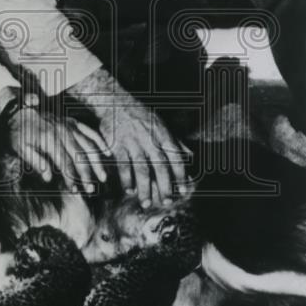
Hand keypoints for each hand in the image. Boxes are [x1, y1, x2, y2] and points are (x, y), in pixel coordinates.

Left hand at [6, 105, 109, 193]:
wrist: (17, 111)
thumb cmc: (18, 133)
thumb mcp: (21, 148)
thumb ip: (36, 162)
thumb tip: (49, 178)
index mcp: (49, 139)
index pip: (64, 162)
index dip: (70, 177)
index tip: (75, 190)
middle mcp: (62, 131)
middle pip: (79, 156)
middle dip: (86, 174)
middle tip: (91, 189)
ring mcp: (70, 125)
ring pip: (88, 145)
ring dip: (97, 162)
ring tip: (103, 177)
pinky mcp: (73, 121)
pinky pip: (90, 131)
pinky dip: (100, 142)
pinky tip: (107, 153)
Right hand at [68, 68, 189, 208]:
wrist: (115, 102)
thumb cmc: (140, 114)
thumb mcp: (161, 123)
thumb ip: (175, 141)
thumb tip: (190, 155)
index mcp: (162, 134)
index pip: (175, 157)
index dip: (180, 174)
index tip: (184, 190)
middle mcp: (149, 139)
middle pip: (160, 166)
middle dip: (164, 186)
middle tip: (167, 202)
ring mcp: (133, 143)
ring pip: (141, 169)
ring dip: (144, 188)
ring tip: (146, 203)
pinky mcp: (117, 146)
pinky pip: (123, 166)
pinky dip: (126, 179)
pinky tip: (129, 190)